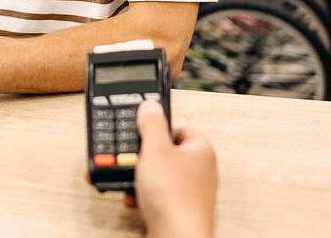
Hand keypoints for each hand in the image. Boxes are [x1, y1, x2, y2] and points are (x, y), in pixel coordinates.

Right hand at [132, 100, 216, 237]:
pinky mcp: (180, 210)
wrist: (177, 237)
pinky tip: (135, 199)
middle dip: (143, 157)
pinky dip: (143, 195)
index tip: (141, 129)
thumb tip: (151, 106)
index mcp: (201, 149)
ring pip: (158, 176)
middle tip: (131, 157)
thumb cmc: (174, 197)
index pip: (179, 127)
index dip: (158, 128)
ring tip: (130, 180)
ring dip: (139, 177)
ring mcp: (191, 192)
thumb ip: (151, 124)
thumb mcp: (154, 150)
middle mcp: (200, 170)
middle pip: (165, 152)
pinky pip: (157, 196)